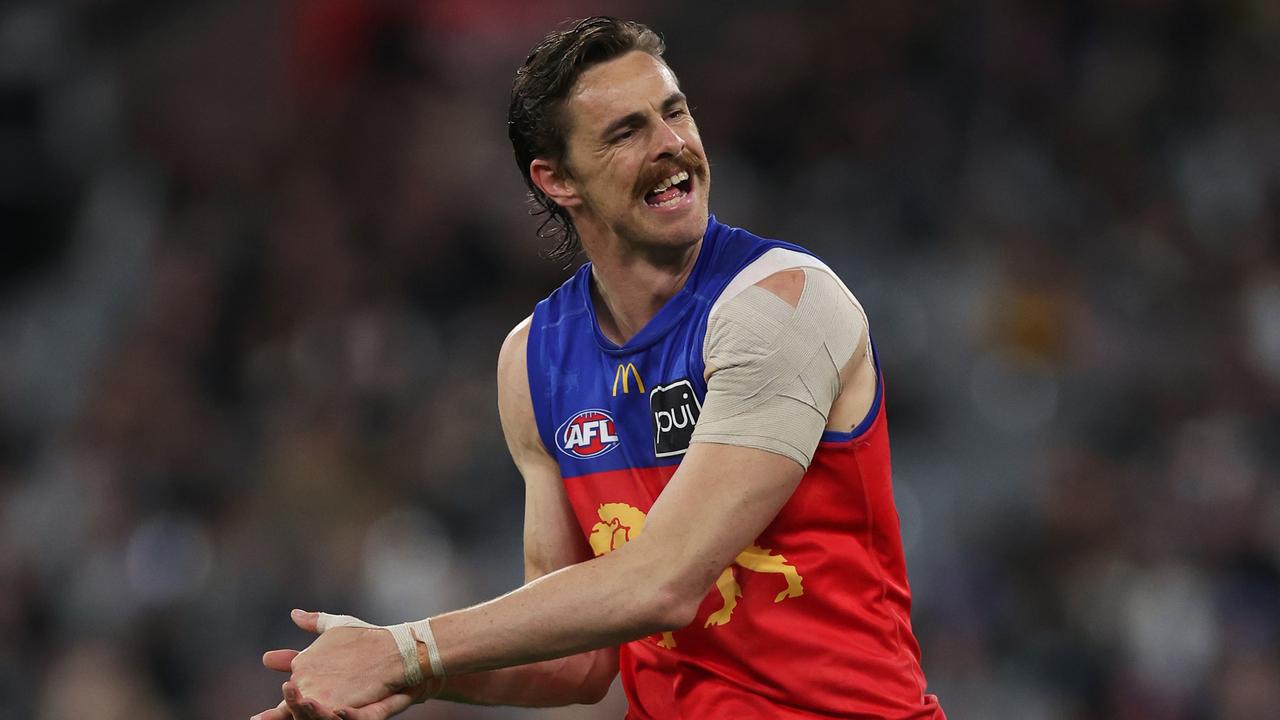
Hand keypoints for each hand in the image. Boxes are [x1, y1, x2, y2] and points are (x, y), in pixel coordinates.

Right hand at [251, 609, 414, 718]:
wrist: (406, 655)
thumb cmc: (370, 645)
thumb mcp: (339, 632)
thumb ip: (316, 627)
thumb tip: (293, 614)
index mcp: (319, 689)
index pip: (292, 703)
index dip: (276, 710)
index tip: (255, 718)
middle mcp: (332, 704)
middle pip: (305, 713)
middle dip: (293, 708)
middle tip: (288, 690)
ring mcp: (352, 709)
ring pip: (326, 719)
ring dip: (314, 713)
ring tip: (305, 701)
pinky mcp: (373, 712)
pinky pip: (360, 719)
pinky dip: (350, 717)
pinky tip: (340, 711)